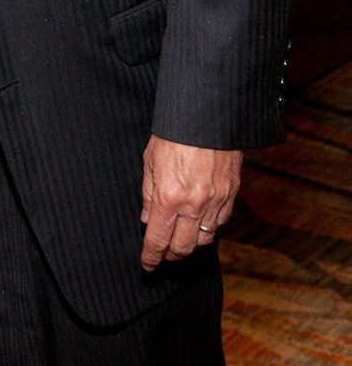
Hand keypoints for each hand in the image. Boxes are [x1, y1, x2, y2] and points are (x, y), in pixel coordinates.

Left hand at [139, 135, 241, 270]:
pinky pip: (220, 223)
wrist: (206, 114)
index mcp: (169, 197)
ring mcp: (216, 201)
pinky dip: (209, 228)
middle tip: (163, 255)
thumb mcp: (150, 160)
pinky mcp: (232, 194)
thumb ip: (149, 193)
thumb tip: (147, 219)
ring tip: (181, 242)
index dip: (151, 257)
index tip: (147, 265)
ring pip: (204, 240)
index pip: (158, 240)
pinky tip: (200, 224)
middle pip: (183, 248)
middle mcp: (194, 205)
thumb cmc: (174, 133)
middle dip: (171, 255)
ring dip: (191, 244)